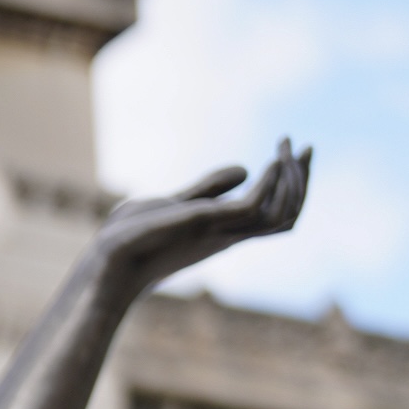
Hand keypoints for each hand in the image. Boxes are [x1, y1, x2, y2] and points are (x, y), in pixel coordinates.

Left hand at [94, 142, 309, 297]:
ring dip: (292, 178)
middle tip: (303, 146)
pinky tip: (268, 161)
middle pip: (288, 215)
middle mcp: (228, 234)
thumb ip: (209, 189)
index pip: (277, 214)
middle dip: (303, 180)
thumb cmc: (132, 238)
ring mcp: (219, 233)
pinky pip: (254, 208)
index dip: (297, 186)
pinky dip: (269, 183)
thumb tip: (244, 170)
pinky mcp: (205, 225)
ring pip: (281, 214)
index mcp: (224, 230)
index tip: (297, 151)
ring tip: (284, 149)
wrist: (104, 262)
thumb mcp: (176, 204)